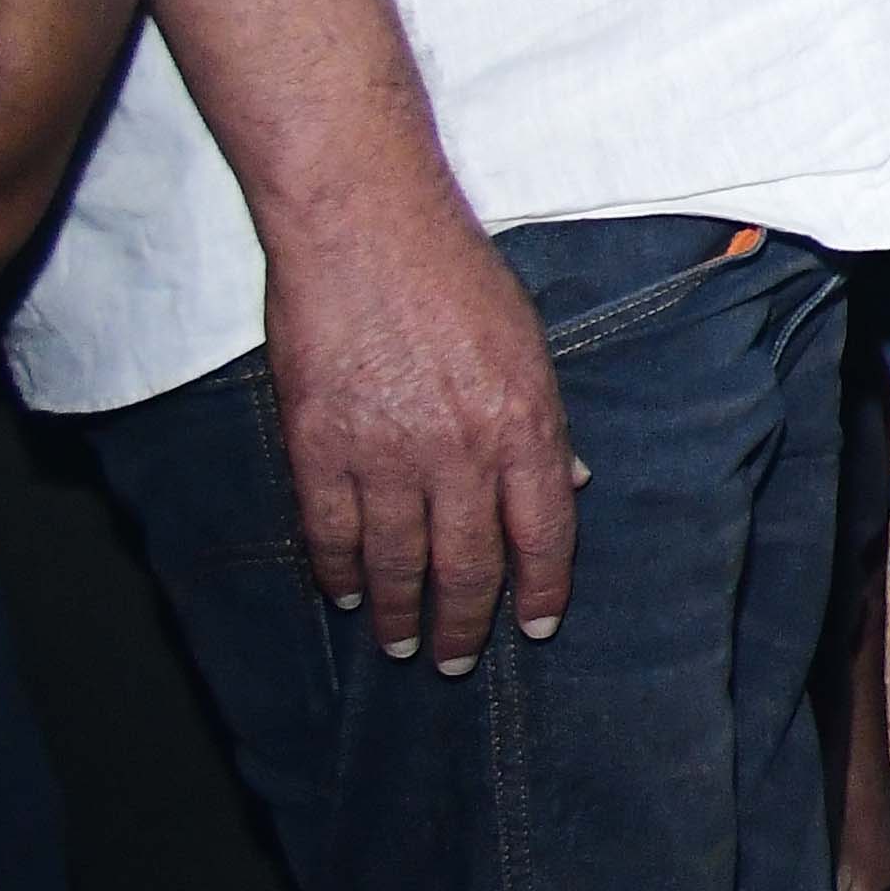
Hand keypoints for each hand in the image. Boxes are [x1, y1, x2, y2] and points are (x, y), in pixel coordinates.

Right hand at [262, 172, 578, 663]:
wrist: (365, 229)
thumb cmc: (454, 276)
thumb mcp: (529, 346)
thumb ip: (546, 423)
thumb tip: (571, 484)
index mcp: (524, 425)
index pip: (545, 534)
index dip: (542, 590)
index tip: (536, 627)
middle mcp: (459, 452)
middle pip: (469, 564)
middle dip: (466, 623)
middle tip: (456, 661)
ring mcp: (385, 452)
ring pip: (396, 561)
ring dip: (400, 612)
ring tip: (401, 644)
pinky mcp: (318, 443)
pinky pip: (329, 530)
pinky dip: (337, 571)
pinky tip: (345, 595)